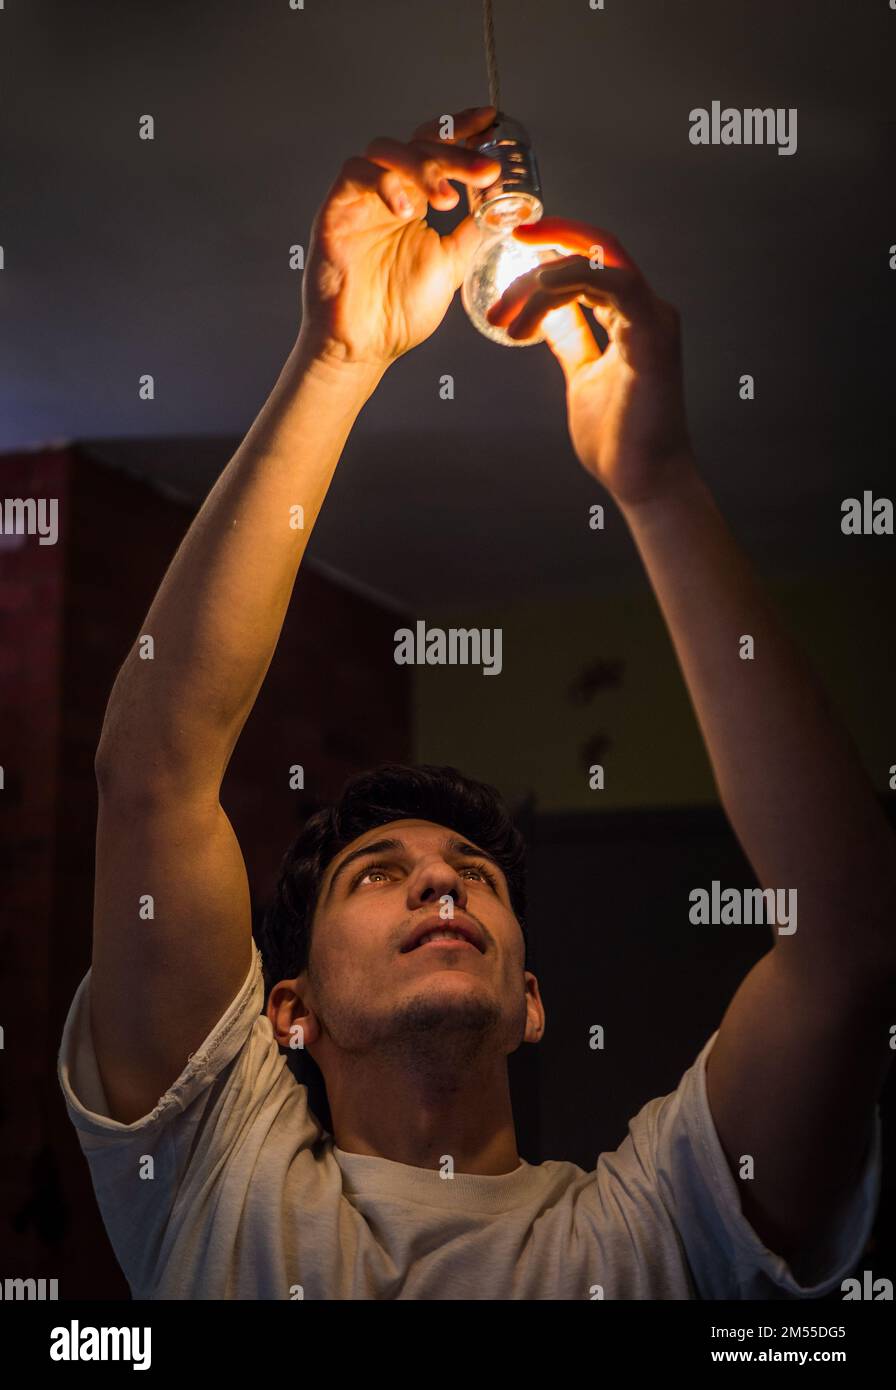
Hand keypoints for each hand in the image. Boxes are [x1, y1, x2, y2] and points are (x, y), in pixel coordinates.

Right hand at [297, 107, 502, 372]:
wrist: (364, 347)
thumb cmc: (400, 313)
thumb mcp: (452, 265)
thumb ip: (473, 231)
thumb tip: (503, 202)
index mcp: (413, 201)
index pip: (436, 149)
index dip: (462, 129)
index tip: (492, 121)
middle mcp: (387, 193)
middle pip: (417, 145)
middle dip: (454, 151)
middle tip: (484, 169)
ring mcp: (359, 200)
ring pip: (386, 150)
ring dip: (421, 166)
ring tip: (446, 199)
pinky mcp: (335, 211)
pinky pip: (355, 173)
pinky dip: (384, 182)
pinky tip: (407, 209)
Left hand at [486, 219, 695, 506]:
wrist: (641, 478)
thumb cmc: (618, 437)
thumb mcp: (581, 374)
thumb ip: (570, 339)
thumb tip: (546, 316)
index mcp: (631, 317)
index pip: (592, 261)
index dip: (553, 246)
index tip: (512, 247)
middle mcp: (645, 310)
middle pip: (593, 251)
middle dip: (543, 247)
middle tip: (502, 256)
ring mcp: (652, 319)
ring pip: (594, 264)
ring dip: (540, 281)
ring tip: (504, 314)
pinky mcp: (651, 335)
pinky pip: (613, 285)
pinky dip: (571, 282)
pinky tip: (536, 298)